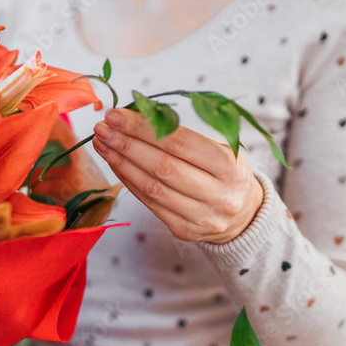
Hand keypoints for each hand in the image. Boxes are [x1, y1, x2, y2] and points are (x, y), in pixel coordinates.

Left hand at [92, 107, 263, 243]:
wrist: (243, 215)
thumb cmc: (224, 171)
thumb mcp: (219, 148)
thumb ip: (181, 134)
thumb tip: (134, 116)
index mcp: (230, 165)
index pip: (178, 143)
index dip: (143, 128)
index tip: (116, 115)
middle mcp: (219, 194)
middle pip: (162, 166)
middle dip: (126, 144)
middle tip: (101, 128)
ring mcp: (201, 216)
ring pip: (151, 187)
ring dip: (120, 162)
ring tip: (102, 143)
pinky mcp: (184, 230)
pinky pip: (148, 203)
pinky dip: (127, 180)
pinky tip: (114, 163)